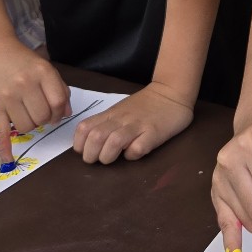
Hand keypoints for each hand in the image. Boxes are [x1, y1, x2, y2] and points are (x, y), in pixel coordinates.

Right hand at [0, 36, 71, 164]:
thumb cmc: (22, 60)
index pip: (58, 102)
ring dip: (30, 125)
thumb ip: (59, 89)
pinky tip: (8, 160)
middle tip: (40, 113)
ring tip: (26, 114)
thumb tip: (66, 114)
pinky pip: (1, 132)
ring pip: (27, 127)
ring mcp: (8, 96)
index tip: (56, 114)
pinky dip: (4, 148)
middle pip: (43, 117)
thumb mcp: (45, 67)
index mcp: (42, 72)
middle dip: (45, 119)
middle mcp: (25, 84)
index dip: (60, 112)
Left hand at [73, 83, 193, 163]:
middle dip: (91, 155)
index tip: (86, 151)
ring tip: (113, 159)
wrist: (172, 92)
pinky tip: (134, 153)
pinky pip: (138, 148)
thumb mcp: (121, 110)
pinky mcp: (154, 133)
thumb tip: (91, 144)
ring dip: (108, 156)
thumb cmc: (145, 104)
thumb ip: (107, 123)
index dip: (80, 144)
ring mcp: (138, 125)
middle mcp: (121, 119)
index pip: (84, 128)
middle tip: (97, 160)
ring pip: (113, 142)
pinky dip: (132, 155)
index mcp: (111, 114)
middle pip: (95, 137)